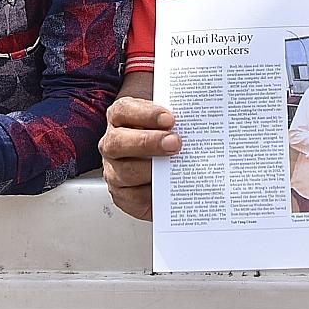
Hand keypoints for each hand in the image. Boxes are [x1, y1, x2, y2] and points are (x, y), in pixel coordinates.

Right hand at [98, 95, 180, 221]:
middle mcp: (112, 143)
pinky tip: (169, 187)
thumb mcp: (168, 119)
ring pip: (125, 172)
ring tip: (175, 167)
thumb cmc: (165, 135)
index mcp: (120, 118)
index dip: (144, 114)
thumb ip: (177, 113)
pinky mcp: (122, 195)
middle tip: (175, 142)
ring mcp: (114, 171)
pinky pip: (134, 198)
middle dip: (148, 142)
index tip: (169, 118)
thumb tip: (197, 113)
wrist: (163, 164)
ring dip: (151, 170)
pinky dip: (152, 193)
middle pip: (118, 142)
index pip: (123, 110)